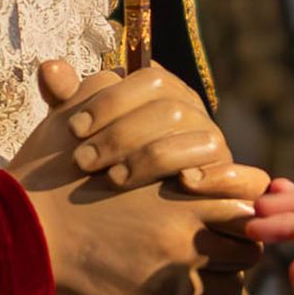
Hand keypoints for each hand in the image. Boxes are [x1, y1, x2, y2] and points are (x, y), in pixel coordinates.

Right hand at [8, 61, 263, 294]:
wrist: (13, 233)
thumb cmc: (47, 176)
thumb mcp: (80, 120)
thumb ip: (115, 94)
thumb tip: (126, 67)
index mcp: (186, 188)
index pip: (253, 198)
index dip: (243, 202)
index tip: (226, 207)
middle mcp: (192, 233)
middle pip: (249, 248)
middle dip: (235, 246)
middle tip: (215, 245)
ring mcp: (176, 278)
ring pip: (230, 287)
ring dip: (218, 281)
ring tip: (196, 274)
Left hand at [67, 62, 270, 199]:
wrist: (128, 224)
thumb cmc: (101, 172)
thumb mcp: (83, 138)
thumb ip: (67, 104)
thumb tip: (50, 70)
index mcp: (164, 93)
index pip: (149, 80)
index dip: (111, 102)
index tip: (74, 129)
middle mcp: (195, 113)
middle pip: (169, 109)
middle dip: (122, 135)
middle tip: (84, 162)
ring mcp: (216, 146)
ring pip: (200, 139)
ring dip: (156, 158)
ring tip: (115, 179)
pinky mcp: (235, 182)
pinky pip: (243, 173)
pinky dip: (218, 176)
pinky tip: (185, 183)